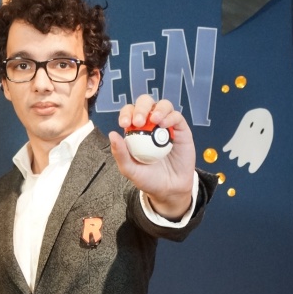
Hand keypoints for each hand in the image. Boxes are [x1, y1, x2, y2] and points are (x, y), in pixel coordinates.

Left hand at [108, 95, 194, 216]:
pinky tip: (164, 125)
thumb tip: (112, 134)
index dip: (126, 113)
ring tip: (154, 120)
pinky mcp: (181, 130)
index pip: (130, 113)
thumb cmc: (149, 179)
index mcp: (136, 131)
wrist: (169, 189)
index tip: (124, 123)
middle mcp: (151, 125)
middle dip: (141, 108)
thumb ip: (120, 153)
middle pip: (146, 103)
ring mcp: (167, 126)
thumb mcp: (130, 169)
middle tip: (138, 121)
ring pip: (163, 105)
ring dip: (158, 109)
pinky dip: (170, 117)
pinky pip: (176, 116)